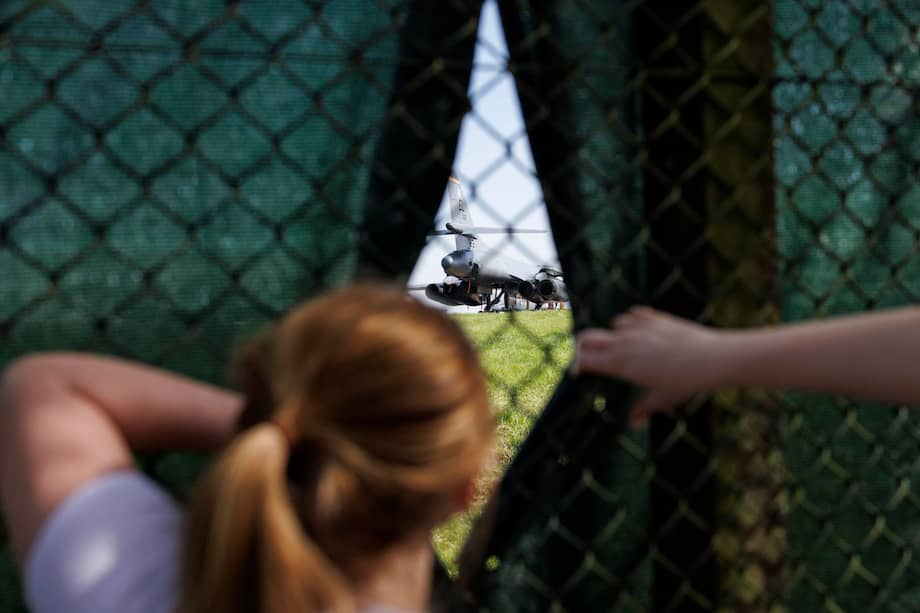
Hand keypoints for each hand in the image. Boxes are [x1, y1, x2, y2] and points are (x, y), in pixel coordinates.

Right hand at [573, 307, 722, 425]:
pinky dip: (633, 323)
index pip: (582, 359)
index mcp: (620, 364)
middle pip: (586, 337)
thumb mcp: (662, 399)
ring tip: (624, 347)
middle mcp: (624, 342)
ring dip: (613, 335)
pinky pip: (633, 315)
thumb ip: (643, 409)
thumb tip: (633, 422)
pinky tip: (643, 333)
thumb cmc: (685, 382)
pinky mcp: (653, 316)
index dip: (574, 365)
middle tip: (586, 356)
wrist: (711, 358)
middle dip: (581, 346)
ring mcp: (638, 326)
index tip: (576, 373)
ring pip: (613, 325)